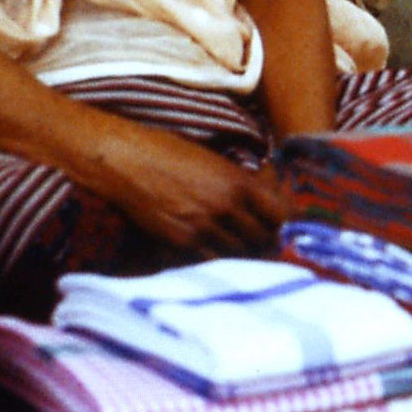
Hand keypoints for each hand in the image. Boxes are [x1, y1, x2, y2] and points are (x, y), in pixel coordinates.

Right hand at [84, 118, 289, 256]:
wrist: (126, 160)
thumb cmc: (168, 151)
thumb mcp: (213, 159)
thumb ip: (239, 181)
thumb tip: (262, 195)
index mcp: (238, 181)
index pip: (281, 213)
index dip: (284, 223)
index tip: (282, 227)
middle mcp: (226, 205)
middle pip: (262, 238)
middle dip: (265, 241)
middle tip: (263, 243)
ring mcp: (203, 226)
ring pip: (238, 253)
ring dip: (241, 253)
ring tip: (238, 249)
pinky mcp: (180, 241)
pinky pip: (209, 261)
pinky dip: (215, 260)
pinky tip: (212, 253)